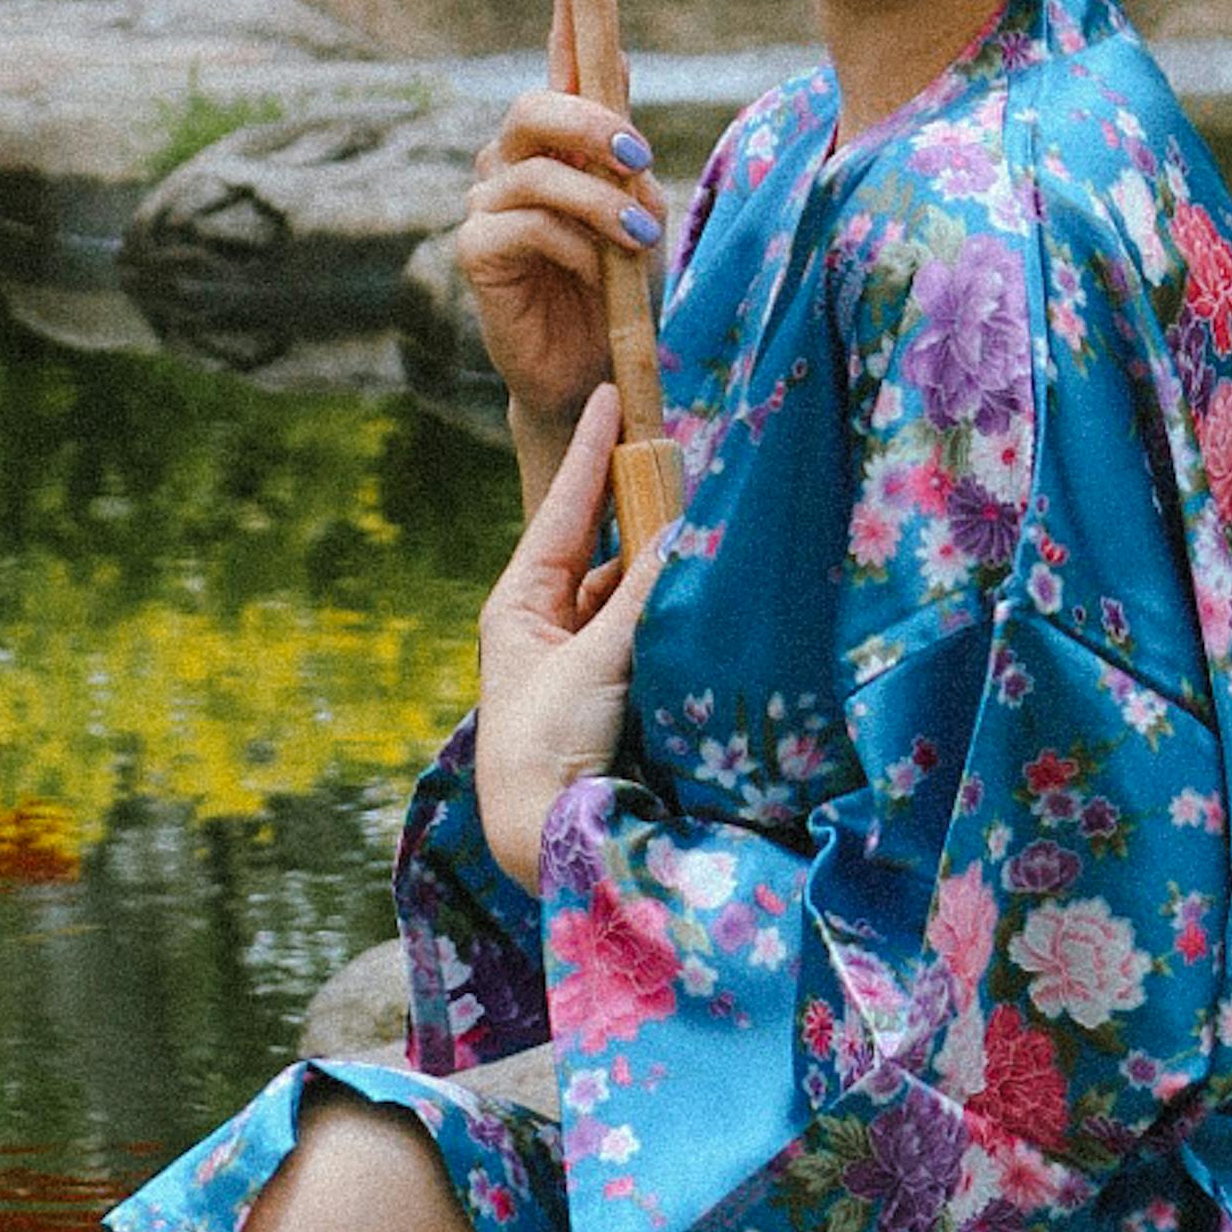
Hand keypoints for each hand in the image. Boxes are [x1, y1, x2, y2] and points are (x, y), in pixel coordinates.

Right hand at [456, 0, 661, 446]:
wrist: (590, 372)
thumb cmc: (619, 290)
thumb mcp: (639, 216)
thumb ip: (627, 170)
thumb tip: (623, 137)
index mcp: (558, 138)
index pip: (559, 50)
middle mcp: (512, 157)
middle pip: (538, 102)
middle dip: (594, 124)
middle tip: (638, 161)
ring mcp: (486, 201)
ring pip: (542, 170)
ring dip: (602, 204)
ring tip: (639, 239)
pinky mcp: (475, 250)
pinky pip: (530, 226)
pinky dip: (578, 248)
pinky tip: (596, 277)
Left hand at [475, 388, 670, 889]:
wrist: (547, 834)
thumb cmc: (546, 741)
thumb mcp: (595, 656)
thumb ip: (646, 595)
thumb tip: (690, 533)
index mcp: (519, 606)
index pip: (561, 511)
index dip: (591, 454)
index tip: (612, 397)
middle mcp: (551, 628)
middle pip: (606, 553)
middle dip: (645, 516)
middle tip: (686, 464)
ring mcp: (587, 664)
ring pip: (637, 597)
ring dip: (670, 573)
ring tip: (712, 531)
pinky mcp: (622, 697)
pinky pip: (656, 639)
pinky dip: (681, 618)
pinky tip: (712, 597)